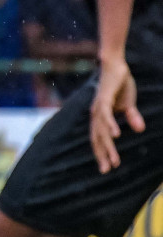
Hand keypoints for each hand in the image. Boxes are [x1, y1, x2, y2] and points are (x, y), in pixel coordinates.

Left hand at [90, 58, 144, 173]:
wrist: (115, 66)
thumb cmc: (120, 85)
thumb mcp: (128, 104)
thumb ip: (131, 117)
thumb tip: (140, 130)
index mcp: (100, 117)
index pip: (99, 139)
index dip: (102, 153)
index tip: (107, 167)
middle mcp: (96, 114)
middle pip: (97, 139)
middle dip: (102, 155)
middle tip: (106, 171)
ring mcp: (98, 107)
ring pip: (102, 131)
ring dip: (108, 146)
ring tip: (114, 160)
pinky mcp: (104, 98)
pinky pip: (106, 115)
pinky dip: (110, 125)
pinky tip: (116, 135)